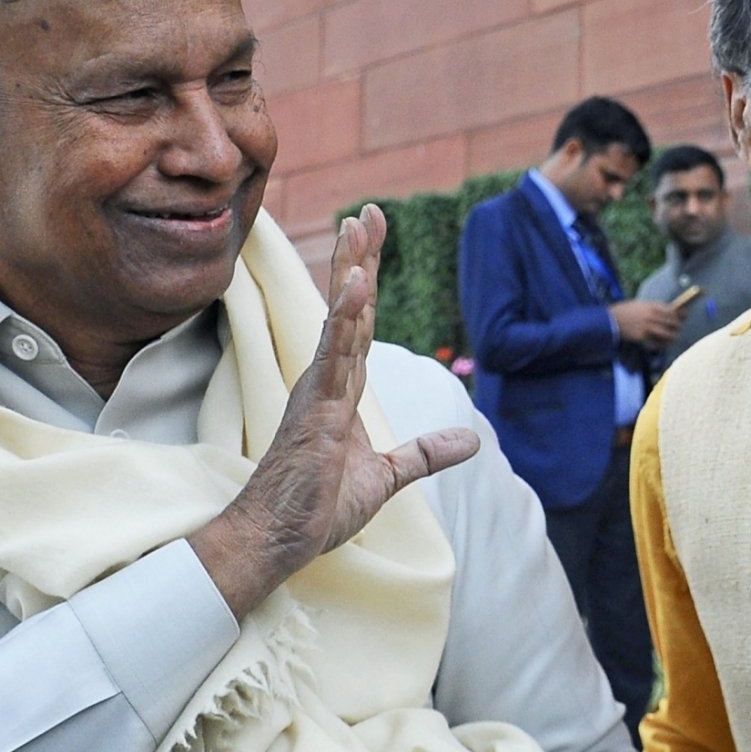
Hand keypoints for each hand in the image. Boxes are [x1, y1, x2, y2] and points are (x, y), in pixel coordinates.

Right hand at [190, 204, 481, 615]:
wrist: (278, 539)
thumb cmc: (318, 507)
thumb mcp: (387, 477)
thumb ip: (425, 455)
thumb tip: (472, 442)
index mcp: (341, 391)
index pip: (362, 325)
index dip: (369, 282)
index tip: (374, 238)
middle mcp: (326, 382)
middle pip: (350, 310)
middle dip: (360, 259)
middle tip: (369, 212)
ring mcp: (317, 392)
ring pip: (339, 322)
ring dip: (351, 273)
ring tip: (358, 227)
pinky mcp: (314, 411)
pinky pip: (333, 357)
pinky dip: (345, 321)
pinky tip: (357, 288)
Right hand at [611, 299, 682, 348]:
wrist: (610, 320)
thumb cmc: (625, 311)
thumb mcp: (640, 304)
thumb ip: (653, 308)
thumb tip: (667, 311)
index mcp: (652, 306)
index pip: (672, 311)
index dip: (680, 314)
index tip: (685, 315)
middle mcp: (652, 316)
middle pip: (673, 322)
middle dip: (678, 326)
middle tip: (678, 328)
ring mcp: (648, 327)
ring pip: (668, 334)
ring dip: (673, 336)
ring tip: (673, 337)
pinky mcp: (643, 338)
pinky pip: (658, 343)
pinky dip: (662, 344)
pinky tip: (663, 344)